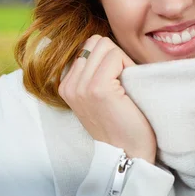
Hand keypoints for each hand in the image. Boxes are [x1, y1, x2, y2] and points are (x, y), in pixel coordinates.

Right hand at [58, 35, 156, 163]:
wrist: (128, 154)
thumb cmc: (120, 124)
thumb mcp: (96, 97)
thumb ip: (92, 72)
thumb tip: (104, 44)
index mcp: (66, 86)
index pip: (87, 46)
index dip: (108, 58)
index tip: (114, 83)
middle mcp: (69, 85)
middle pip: (96, 41)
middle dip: (114, 56)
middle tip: (122, 82)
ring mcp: (81, 87)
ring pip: (105, 45)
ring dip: (122, 61)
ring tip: (124, 86)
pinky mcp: (98, 88)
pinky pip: (115, 55)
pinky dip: (128, 66)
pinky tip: (128, 89)